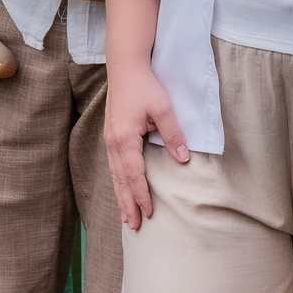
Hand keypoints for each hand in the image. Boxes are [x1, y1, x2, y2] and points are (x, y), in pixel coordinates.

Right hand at [103, 58, 188, 230]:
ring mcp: (109, 140)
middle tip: (134, 226)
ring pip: (114, 175)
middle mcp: (113, 143)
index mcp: (124, 139)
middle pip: (120, 181)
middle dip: (128, 204)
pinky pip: (113, 166)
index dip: (142, 195)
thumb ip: (173, 135)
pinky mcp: (110, 135)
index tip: (148, 213)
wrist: (125, 66)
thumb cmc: (145, 86)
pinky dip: (117, 182)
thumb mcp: (164, 109)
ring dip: (121, 197)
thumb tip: (183, 159)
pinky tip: (121, 190)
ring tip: (126, 217)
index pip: (134, 175)